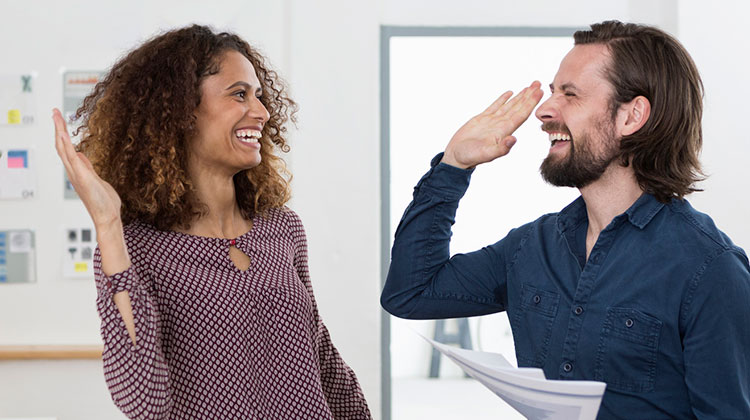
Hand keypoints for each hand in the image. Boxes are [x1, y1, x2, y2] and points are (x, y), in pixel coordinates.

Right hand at [53, 108, 122, 230]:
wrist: (107, 216)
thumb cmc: (103, 200)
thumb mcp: (96, 178)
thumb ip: (87, 166)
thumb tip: (81, 154)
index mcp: (77, 170)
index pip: (66, 148)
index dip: (62, 133)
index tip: (60, 119)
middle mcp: (74, 171)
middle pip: (61, 145)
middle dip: (58, 128)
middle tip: (54, 111)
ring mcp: (77, 174)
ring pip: (63, 149)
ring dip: (60, 131)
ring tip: (56, 116)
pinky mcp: (83, 177)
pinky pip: (72, 159)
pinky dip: (66, 146)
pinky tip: (63, 134)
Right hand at [442, 81, 542, 168]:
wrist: (456, 157)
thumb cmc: (470, 157)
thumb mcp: (486, 154)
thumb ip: (501, 148)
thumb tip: (514, 139)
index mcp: (504, 131)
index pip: (521, 114)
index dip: (531, 103)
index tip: (540, 92)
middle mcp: (501, 125)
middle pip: (519, 107)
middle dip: (529, 96)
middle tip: (539, 83)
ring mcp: (492, 121)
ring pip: (510, 105)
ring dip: (520, 96)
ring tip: (530, 86)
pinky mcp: (482, 119)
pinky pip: (495, 106)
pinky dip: (503, 99)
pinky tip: (510, 93)